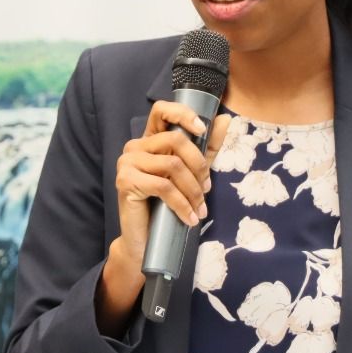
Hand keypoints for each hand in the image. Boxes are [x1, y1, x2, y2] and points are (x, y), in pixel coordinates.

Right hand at [113, 101, 231, 267]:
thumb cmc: (167, 206)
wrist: (145, 241)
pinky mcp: (125, 181)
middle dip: (199, 165)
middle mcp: (135, 147)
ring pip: (172, 165)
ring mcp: (127, 163)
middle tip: (206, 189)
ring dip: (193, 190)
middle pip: (175, 140)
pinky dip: (182, 204)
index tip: (202, 130)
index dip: (183, 114)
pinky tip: (190, 218)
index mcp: (149, 141)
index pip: (162, 111)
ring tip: (200, 208)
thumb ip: (207, 147)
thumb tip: (226, 119)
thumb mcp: (193, 173)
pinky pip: (163, 186)